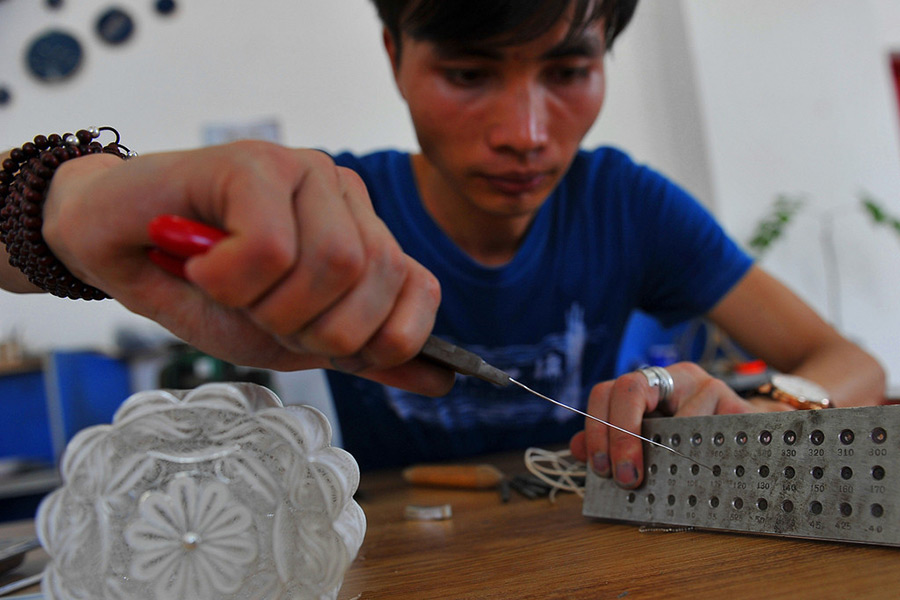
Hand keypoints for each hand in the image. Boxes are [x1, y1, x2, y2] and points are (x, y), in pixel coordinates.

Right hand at [41, 141, 453, 394]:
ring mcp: (304, 172)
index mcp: (363, 234)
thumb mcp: (291, 338)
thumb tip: (443, 379)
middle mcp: (345, 197)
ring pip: (334, 263)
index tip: (319, 345)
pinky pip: (271, 247)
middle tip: (260, 315)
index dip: (379, 339)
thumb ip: (366, 354)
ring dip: (272, 306)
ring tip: (227, 289)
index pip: (420, 291)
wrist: (112, 245)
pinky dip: (231, 281)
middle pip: (377, 281)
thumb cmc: (201, 291)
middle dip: (315, 330)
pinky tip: (202, 268)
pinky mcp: (253, 162)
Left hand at [569, 362, 755, 487]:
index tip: (602, 467)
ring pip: (671, 414)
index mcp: (647, 386)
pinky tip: (701, 470)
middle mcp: (674, 377)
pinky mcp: (737, 404)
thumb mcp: (651, 443)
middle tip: (626, 477)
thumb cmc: (694, 444)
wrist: (753, 443)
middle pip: (629, 387)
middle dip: (620, 435)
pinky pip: (711, 428)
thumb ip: (610, 445)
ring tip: (669, 479)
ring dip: (666, 453)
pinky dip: (701, 453)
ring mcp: (707, 385)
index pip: (606, 392)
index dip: (596, 428)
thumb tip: (575, 449)